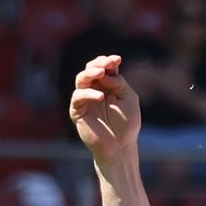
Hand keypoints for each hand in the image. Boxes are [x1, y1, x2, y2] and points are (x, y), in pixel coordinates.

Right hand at [71, 54, 141, 174]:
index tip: (117, 59)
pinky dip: (88, 93)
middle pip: (91, 69)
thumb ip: (119, 83)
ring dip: (90, 73)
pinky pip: (78, 97)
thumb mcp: (129, 99)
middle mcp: (95, 89)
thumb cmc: (127, 124)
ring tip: (101, 73)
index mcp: (109, 85)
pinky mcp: (77, 110)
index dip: (108, 61)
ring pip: (81, 79)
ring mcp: (85, 99)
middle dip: (98, 64)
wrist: (120, 147)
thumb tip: (105, 73)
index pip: (105, 67)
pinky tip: (100, 96)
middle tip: (107, 64)